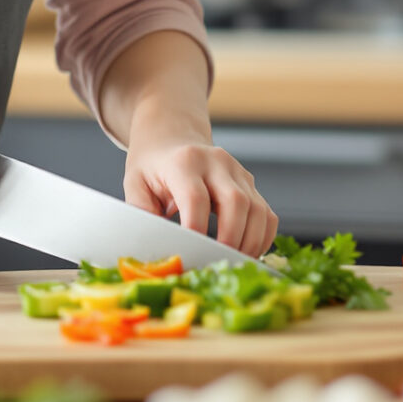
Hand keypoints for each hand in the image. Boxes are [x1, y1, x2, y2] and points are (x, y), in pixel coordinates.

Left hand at [123, 118, 278, 255]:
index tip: (190, 253)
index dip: (196, 228)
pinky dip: (263, 238)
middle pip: (236, 201)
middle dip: (230, 238)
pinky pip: (267, 214)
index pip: (196, 198)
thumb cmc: (153, 165)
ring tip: (234, 263)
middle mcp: (217, 162)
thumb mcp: (135, 182)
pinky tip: (247, 253)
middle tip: (217, 263)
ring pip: (257, 209)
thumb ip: (141, 212)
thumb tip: (152, 245)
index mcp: (185, 162)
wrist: (172, 138)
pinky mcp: (250, 183)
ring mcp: (238, 172)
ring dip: (250, 242)